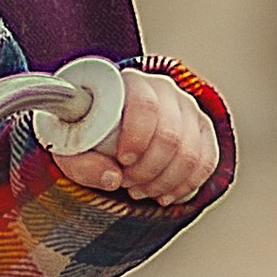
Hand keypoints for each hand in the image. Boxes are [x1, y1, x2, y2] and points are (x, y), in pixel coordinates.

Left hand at [50, 67, 219, 208]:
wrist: (103, 129)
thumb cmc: (85, 133)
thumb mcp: (69, 148)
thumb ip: (80, 164)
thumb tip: (112, 177)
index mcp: (131, 82)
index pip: (145, 105)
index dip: (138, 137)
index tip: (123, 160)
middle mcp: (164, 90)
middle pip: (171, 134)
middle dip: (148, 169)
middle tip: (126, 182)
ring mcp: (187, 109)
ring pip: (191, 153)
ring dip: (164, 181)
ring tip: (140, 189)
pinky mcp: (202, 131)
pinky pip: (207, 162)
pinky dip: (186, 185)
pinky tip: (164, 194)